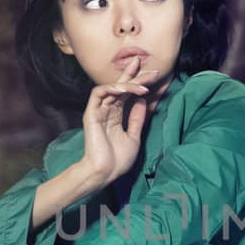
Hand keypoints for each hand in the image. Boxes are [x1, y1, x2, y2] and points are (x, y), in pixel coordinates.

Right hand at [78, 56, 159, 186]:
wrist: (105, 172)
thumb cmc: (118, 159)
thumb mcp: (134, 136)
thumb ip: (137, 118)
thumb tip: (142, 101)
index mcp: (116, 115)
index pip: (126, 93)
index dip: (137, 81)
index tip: (153, 73)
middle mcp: (107, 110)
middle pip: (121, 86)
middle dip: (136, 76)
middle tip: (153, 71)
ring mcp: (99, 110)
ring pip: (112, 88)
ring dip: (128, 84)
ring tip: (144, 86)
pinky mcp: (91, 113)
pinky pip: (99, 93)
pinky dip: (112, 88)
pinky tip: (124, 89)